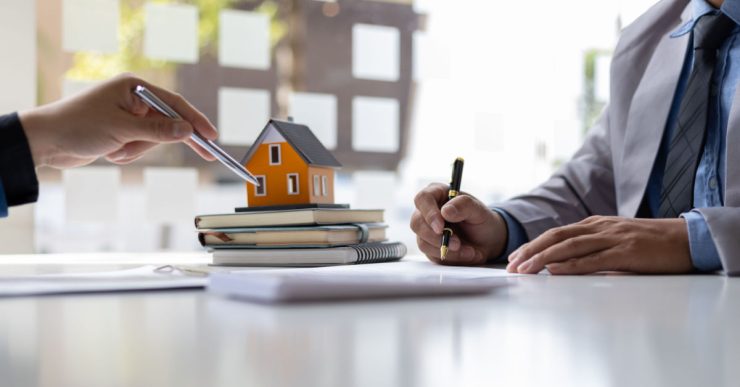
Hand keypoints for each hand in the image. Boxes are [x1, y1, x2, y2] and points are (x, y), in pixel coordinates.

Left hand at [19, 73, 217, 167]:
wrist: (46, 142)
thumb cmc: (79, 127)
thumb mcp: (122, 129)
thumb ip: (157, 131)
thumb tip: (188, 130)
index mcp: (134, 87)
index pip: (174, 104)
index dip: (196, 120)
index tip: (212, 136)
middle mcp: (133, 99)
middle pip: (168, 123)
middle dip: (166, 140)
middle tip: (209, 154)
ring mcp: (128, 116)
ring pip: (154, 139)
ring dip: (137, 150)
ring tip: (115, 150)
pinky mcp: (122, 132)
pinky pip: (140, 147)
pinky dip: (128, 154)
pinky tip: (110, 153)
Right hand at [409, 183, 507, 264]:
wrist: (487, 241)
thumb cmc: (481, 221)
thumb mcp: (479, 210)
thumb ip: (464, 205)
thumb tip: (445, 211)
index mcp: (437, 194)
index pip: (423, 199)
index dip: (429, 213)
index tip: (441, 228)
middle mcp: (427, 211)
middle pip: (417, 223)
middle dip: (437, 238)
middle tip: (457, 244)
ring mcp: (426, 230)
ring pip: (423, 242)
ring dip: (446, 249)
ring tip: (469, 250)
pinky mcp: (429, 246)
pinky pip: (432, 254)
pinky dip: (450, 257)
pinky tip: (465, 253)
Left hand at [506, 216, 692, 274]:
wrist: (686, 239)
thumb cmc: (650, 243)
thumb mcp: (616, 239)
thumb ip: (591, 248)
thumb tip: (562, 264)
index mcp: (596, 224)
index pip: (557, 233)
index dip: (533, 245)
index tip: (514, 258)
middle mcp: (600, 227)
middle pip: (557, 236)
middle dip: (530, 251)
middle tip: (511, 266)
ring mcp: (612, 238)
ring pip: (570, 246)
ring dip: (544, 258)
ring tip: (525, 269)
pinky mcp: (626, 252)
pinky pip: (593, 259)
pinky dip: (571, 265)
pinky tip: (556, 271)